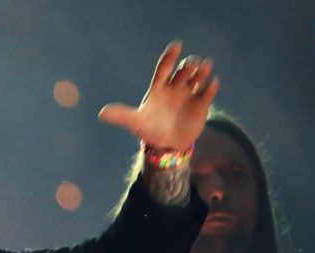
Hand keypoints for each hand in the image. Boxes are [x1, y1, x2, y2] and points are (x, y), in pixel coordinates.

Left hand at [99, 41, 218, 150]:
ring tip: (206, 66)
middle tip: (190, 64)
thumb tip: (102, 114)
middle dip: (187, 67)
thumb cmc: (149, 130)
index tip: (177, 45)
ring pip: (196, 78)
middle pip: (182, 72)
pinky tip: (212, 83)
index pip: (164, 68)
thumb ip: (121, 116)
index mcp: (159, 88)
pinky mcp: (201, 105)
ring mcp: (189, 95)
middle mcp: (175, 88)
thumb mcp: (135, 123)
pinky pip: (207, 93)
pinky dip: (210, 87)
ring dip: (201, 72)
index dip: (170, 57)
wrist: (167, 145)